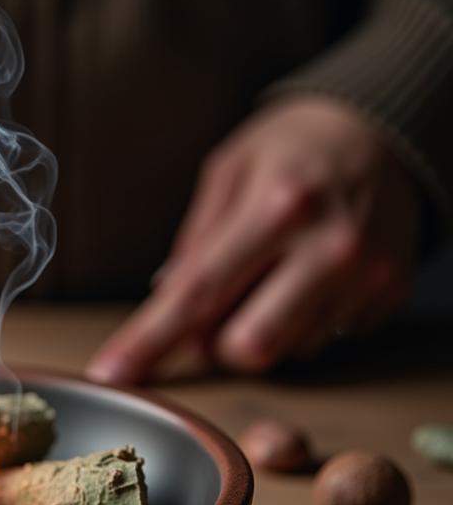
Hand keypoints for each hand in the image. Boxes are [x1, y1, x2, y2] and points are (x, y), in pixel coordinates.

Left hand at [87, 96, 421, 383]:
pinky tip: (307, 275)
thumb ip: (196, 240)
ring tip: (274, 271)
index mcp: (277, 207)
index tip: (113, 373)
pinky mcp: (390, 295)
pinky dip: (301, 321)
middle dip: (216, 343)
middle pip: (248, 347)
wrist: (386, 131)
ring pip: (287, 351)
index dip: (150, 340)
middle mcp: (328, 248)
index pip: (199, 292)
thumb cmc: (294, 146)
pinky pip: (324, 340)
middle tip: (214, 307)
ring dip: (262, 327)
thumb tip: (165, 299)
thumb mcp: (229, 169)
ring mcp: (367, 276)